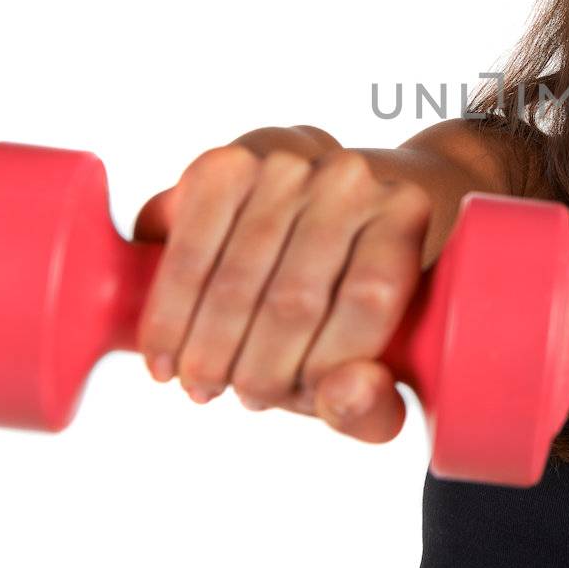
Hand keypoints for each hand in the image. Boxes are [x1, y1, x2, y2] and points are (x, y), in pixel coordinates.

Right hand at [129, 137, 433, 442]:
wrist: (312, 210)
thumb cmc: (345, 299)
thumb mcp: (373, 360)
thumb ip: (372, 403)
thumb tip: (343, 395)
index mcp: (404, 214)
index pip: (368, 300)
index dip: (324, 366)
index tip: (294, 401)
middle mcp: (350, 178)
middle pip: (296, 297)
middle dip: (255, 370)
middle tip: (236, 398)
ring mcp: (287, 164)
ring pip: (238, 279)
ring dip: (207, 350)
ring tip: (200, 385)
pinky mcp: (226, 164)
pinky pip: (191, 250)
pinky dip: (171, 313)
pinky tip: (164, 355)